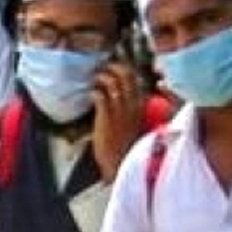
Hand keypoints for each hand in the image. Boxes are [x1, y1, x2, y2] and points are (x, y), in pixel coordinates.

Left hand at [90, 62, 146, 183]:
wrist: (120, 164)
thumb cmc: (125, 146)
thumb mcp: (133, 122)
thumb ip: (129, 107)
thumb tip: (118, 94)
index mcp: (140, 105)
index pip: (136, 77)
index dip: (124, 67)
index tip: (114, 66)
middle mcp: (132, 104)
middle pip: (125, 74)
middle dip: (112, 66)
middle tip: (102, 69)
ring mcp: (119, 110)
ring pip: (112, 81)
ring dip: (101, 77)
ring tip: (95, 80)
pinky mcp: (106, 117)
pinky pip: (100, 95)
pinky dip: (94, 90)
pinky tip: (91, 94)